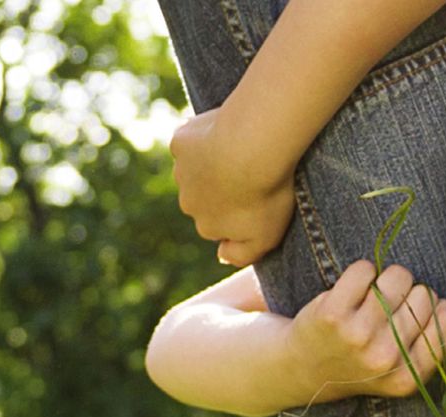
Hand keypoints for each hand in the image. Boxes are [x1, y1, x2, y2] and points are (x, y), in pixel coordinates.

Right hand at [170, 107, 295, 265]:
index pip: (218, 223)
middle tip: (251, 171)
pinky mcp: (179, 144)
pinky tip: (224, 132)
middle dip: (221, 186)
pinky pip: (189, 142)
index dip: (237, 209)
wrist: (253, 145)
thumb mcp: (266, 236)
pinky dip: (203, 137)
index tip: (257, 195)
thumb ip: (242, 254)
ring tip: (241, 149)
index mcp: (206, 226)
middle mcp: (187, 203)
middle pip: (203, 197)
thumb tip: (221, 256)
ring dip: (212, 162)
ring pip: (194, 169)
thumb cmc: (265, 191)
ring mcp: (181, 173)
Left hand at [289, 260, 445, 398]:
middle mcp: (385, 359)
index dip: (439, 308)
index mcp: (409, 377)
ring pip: (398, 276)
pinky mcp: (332, 313)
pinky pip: (365, 269)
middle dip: (412, 294)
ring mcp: (357, 336)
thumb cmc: (359, 362)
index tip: (421, 314)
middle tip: (389, 310)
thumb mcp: (404, 367)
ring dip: (388, 278)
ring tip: (373, 297)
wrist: (299, 368)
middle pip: (425, 295)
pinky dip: (361, 272)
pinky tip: (351, 292)